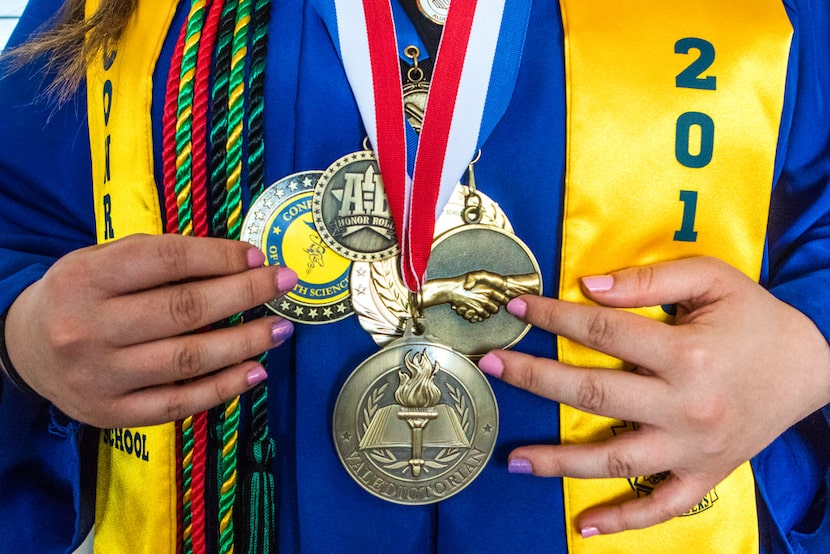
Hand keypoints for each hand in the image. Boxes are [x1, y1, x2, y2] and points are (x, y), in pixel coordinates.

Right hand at [4, 234, 297, 427]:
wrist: (28, 348)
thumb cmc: (82, 294)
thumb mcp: (103, 260)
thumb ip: (160, 258)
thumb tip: (239, 260)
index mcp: (86, 278)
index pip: (165, 260)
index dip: (218, 257)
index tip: (258, 256)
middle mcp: (89, 328)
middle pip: (183, 310)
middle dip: (244, 294)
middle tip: (284, 284)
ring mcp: (100, 376)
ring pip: (188, 360)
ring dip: (244, 343)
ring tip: (279, 329)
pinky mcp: (111, 413)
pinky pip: (179, 404)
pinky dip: (223, 388)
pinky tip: (255, 371)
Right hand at [421, 271, 508, 322]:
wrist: (451, 289)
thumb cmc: (462, 282)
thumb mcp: (476, 275)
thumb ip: (487, 280)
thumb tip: (495, 287)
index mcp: (488, 290)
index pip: (504, 299)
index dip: (504, 300)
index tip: (502, 300)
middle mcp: (485, 300)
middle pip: (496, 309)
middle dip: (494, 307)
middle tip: (490, 304)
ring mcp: (479, 307)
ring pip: (488, 314)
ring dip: (485, 312)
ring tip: (481, 307)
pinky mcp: (472, 313)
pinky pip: (479, 318)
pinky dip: (478, 316)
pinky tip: (475, 311)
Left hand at [478, 256, 829, 535]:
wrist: (813, 368)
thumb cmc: (756, 318)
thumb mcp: (712, 279)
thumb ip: (648, 280)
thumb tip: (587, 288)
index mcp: (685, 354)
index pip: (601, 333)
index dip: (553, 318)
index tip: (518, 309)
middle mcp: (685, 406)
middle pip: (593, 394)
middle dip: (535, 379)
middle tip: (492, 367)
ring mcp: (692, 449)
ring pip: (614, 459)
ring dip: (560, 461)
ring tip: (515, 459)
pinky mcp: (704, 475)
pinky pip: (660, 505)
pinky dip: (624, 519)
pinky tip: (585, 525)